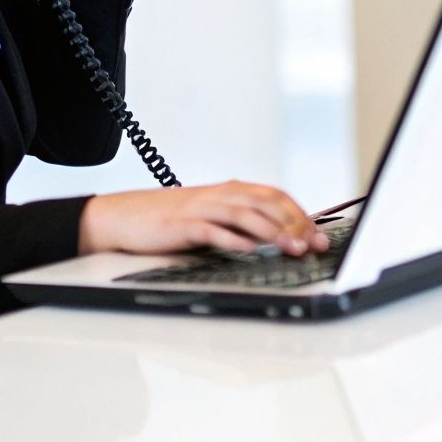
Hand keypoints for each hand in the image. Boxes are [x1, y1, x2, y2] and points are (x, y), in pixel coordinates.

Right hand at [79, 180, 330, 255]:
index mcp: (231, 190)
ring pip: (244, 215)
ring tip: (291, 247)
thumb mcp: (212, 214)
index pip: (275, 196)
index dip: (300, 214)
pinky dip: (232, 240)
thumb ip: (241, 220)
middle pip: (266, 203)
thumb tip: (280, 235)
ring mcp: (201, 208)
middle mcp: (220, 195)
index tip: (318, 234)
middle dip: (294, 224)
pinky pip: (212, 231)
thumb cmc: (170, 219)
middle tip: (313, 244)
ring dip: (272, 232)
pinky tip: (248, 251)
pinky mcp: (182, 224)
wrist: (123, 216)